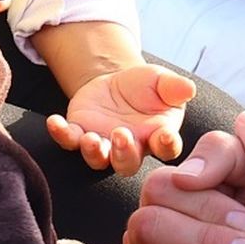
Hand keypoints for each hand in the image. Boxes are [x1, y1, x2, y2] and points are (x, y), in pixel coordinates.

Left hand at [46, 62, 195, 171]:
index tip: (165, 135)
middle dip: (123, 152)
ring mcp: (103, 145)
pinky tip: (55, 121)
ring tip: (91, 138)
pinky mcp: (79, 135)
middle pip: (127, 162)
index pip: (166, 148)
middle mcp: (131, 148)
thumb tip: (189, 88)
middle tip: (121, 135)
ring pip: (98, 160)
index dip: (167, 144)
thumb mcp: (161, 81)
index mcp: (157, 137)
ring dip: (94, 152)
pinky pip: (68, 141)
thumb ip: (174, 87)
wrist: (116, 83)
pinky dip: (61, 133)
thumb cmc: (145, 87)